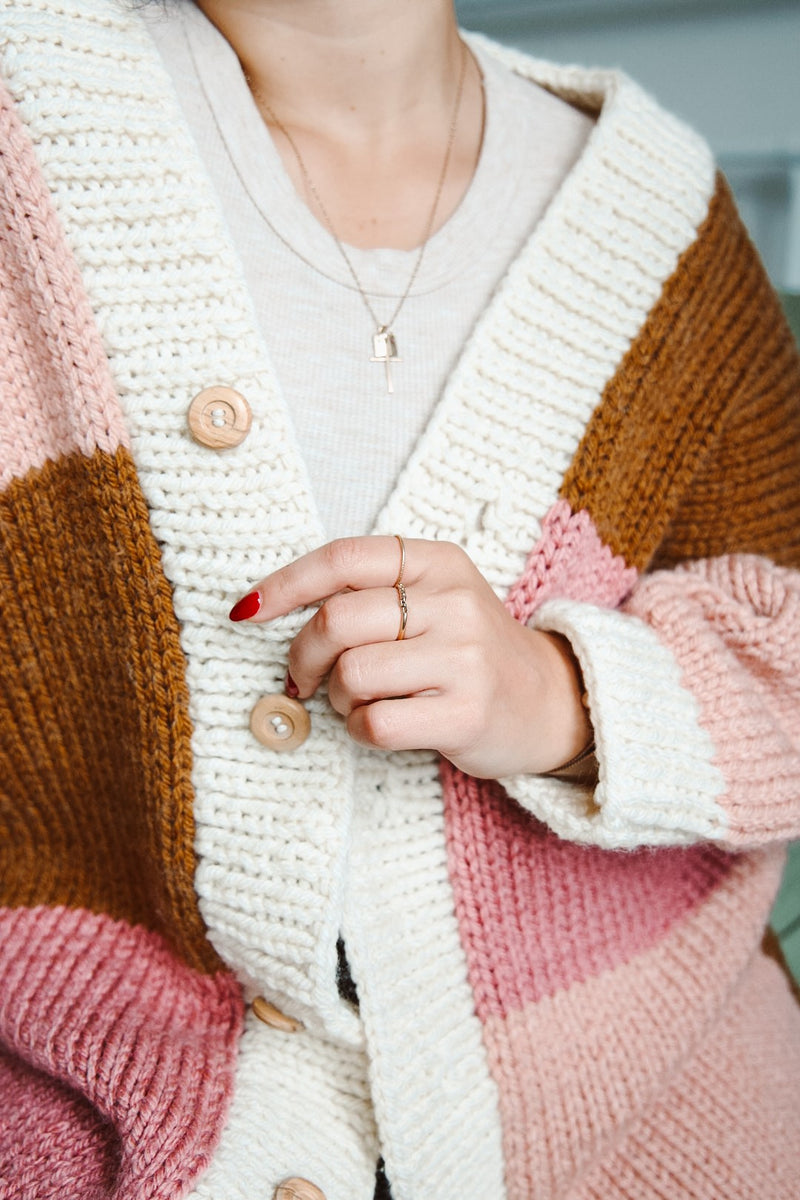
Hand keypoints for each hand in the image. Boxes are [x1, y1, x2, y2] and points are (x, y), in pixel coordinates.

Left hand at [230, 536, 591, 777]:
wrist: (550, 700)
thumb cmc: (468, 651)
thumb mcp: (434, 598)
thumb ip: (369, 593)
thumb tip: (269, 608)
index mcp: (439, 562)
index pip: (344, 558)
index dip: (285, 584)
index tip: (248, 611)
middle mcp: (456, 602)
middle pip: (337, 620)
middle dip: (303, 656)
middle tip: (305, 677)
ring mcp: (465, 658)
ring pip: (351, 675)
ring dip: (338, 699)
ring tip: (362, 702)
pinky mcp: (466, 713)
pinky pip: (374, 722)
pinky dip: (360, 730)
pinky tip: (382, 724)